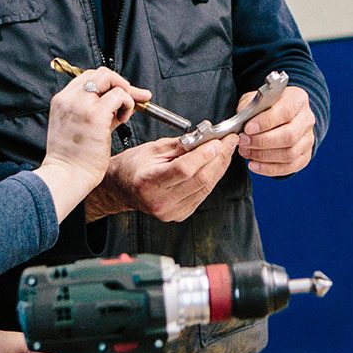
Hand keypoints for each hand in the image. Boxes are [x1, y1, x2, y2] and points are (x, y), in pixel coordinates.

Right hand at [37, 68, 146, 216]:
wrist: (66, 176)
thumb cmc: (74, 158)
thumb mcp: (80, 128)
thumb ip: (99, 112)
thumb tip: (122, 103)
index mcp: (62, 100)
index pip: (88, 77)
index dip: (108, 84)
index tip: (121, 94)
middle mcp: (70, 98)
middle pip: (100, 73)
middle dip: (120, 83)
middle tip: (132, 98)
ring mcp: (82, 105)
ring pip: (110, 79)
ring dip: (124, 93)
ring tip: (124, 114)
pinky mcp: (95, 115)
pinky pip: (120, 95)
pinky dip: (128, 104)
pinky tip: (123, 120)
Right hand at [85, 135, 236, 221]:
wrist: (121, 189)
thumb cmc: (133, 166)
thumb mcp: (151, 149)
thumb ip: (179, 145)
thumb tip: (205, 137)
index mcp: (149, 183)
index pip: (183, 170)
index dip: (204, 155)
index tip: (218, 141)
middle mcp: (160, 201)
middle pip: (200, 180)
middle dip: (219, 157)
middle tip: (230, 141)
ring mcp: (171, 212)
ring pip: (205, 187)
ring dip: (220, 166)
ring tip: (227, 149)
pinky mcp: (180, 215)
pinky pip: (203, 194)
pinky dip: (212, 177)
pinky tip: (217, 164)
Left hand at [237, 85, 315, 176]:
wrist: (282, 118)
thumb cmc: (267, 107)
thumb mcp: (256, 99)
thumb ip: (249, 106)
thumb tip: (241, 119)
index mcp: (298, 99)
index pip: (285, 112)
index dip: (266, 122)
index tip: (247, 129)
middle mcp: (307, 119)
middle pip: (289, 136)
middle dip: (262, 141)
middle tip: (243, 142)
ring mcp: (308, 139)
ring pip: (289, 154)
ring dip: (263, 156)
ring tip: (246, 152)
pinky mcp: (305, 156)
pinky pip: (289, 167)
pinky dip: (269, 169)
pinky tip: (254, 165)